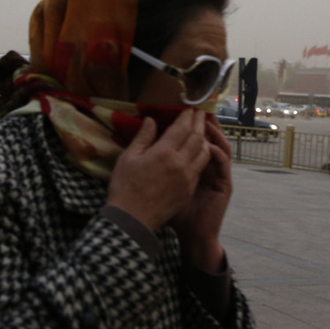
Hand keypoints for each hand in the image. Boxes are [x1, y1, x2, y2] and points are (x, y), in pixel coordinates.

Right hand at [107, 109, 211, 231]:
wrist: (132, 219)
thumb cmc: (125, 186)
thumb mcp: (128, 158)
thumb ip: (143, 137)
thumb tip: (152, 120)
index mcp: (164, 153)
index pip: (182, 128)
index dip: (187, 117)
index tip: (190, 109)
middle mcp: (181, 163)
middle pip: (197, 138)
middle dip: (200, 123)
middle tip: (201, 114)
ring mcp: (188, 177)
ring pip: (203, 153)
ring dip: (204, 140)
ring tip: (203, 131)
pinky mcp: (189, 189)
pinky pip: (200, 168)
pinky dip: (202, 156)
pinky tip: (199, 153)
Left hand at [169, 113, 232, 273]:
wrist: (192, 236)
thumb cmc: (176, 213)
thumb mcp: (163, 184)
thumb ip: (159, 163)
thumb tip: (149, 146)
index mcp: (194, 166)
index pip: (195, 140)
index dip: (191, 126)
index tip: (183, 111)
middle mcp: (208, 168)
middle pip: (210, 139)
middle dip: (205, 124)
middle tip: (198, 108)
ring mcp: (218, 176)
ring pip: (221, 147)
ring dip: (215, 134)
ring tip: (206, 122)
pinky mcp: (224, 184)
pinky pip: (223, 164)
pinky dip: (217, 152)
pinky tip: (209, 145)